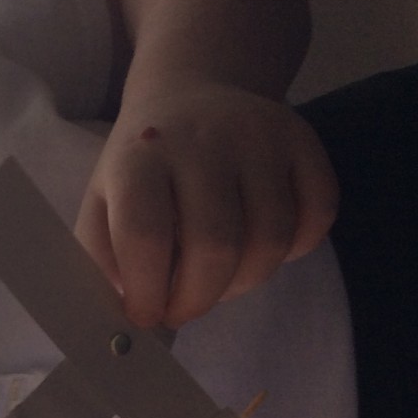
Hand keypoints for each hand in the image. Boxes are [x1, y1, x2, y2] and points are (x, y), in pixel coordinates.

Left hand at [76, 84, 338, 327]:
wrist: (188, 95)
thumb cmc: (141, 167)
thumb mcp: (101, 205)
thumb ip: (104, 262)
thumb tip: (126, 322)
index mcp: (139, 158)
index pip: (145, 235)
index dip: (148, 291)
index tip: (147, 314)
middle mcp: (201, 140)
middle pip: (216, 245)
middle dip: (199, 298)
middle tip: (183, 309)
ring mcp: (259, 137)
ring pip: (271, 239)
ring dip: (245, 281)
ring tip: (218, 279)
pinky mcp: (304, 141)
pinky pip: (317, 217)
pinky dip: (295, 250)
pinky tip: (261, 247)